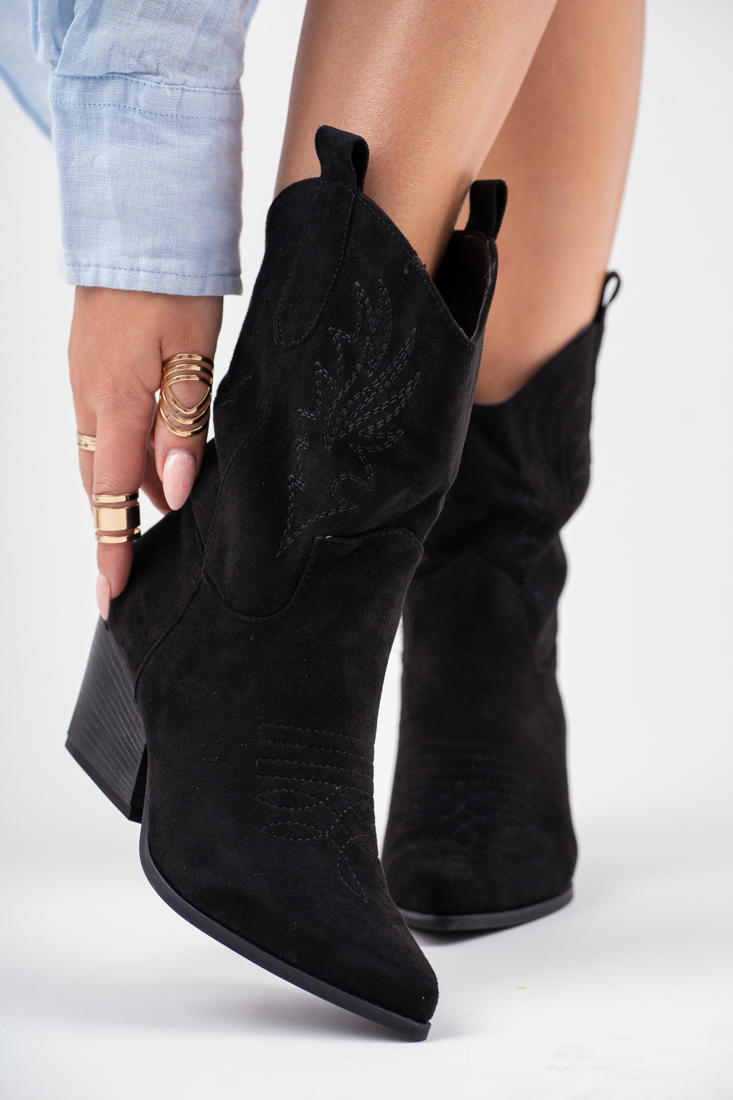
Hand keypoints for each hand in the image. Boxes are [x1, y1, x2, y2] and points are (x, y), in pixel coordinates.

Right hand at [70, 288, 222, 617]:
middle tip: (135, 571)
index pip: (113, 495)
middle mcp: (91, 397)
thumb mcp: (192, 355)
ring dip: (125, 492)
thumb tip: (174, 490)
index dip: (113, 548)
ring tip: (160, 520)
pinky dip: (124, 456)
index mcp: (115, 400)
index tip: (109, 597)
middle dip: (115, 531)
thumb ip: (182, 425)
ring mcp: (85, 380)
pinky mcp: (91, 365)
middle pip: (101, 483)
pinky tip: (153, 463)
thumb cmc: (173, 283)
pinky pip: (102, 427)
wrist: (138, 219)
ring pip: (101, 456)